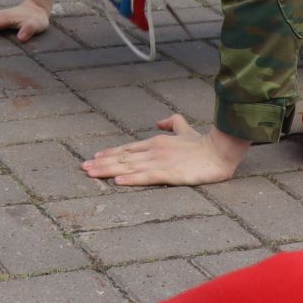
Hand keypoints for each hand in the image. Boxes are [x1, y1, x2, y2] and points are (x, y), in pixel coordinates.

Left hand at [82, 116, 250, 185]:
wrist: (220, 150)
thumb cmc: (203, 142)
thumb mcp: (184, 129)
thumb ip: (171, 123)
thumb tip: (159, 121)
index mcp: (156, 141)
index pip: (127, 148)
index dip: (110, 153)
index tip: (94, 158)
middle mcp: (153, 150)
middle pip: (122, 157)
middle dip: (101, 163)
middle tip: (82, 168)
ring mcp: (160, 162)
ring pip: (128, 167)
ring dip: (107, 170)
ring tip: (90, 174)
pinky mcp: (169, 173)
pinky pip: (145, 177)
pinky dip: (130, 179)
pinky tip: (117, 181)